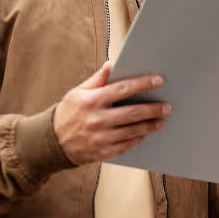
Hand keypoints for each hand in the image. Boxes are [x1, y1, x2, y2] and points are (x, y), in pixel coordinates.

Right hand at [53, 62, 171, 165]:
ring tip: (161, 120)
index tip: (158, 81)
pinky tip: (145, 133)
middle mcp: (97, 120)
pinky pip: (127, 145)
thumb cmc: (67, 113)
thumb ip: (97, 79)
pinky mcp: (103, 152)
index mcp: (92, 101)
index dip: (143, 84)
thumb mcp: (77, 92)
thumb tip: (112, 65)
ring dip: (150, 125)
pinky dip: (138, 138)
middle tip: (167, 107)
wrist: (51, 143)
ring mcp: (101, 138)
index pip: (123, 89)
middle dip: (154, 109)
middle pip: (133, 113)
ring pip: (133, 131)